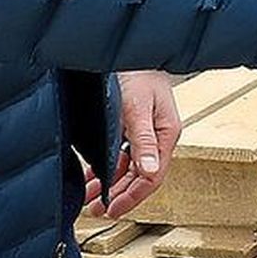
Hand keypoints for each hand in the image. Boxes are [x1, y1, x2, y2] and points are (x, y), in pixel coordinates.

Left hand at [83, 69, 181, 220]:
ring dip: (109, 183)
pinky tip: (93, 174)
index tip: (112, 209)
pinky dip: (107, 167)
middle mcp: (157, 135)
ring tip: (90, 197)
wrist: (130, 47)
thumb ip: (143, 141)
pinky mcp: (133, 124)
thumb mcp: (138, 108)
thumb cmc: (138, 71)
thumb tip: (151, 172)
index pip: (153, 177)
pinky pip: (121, 154)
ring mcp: (145, 130)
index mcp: (166, 133)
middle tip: (96, 210)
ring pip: (129, 167)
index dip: (132, 197)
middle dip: (118, 195)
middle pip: (141, 176)